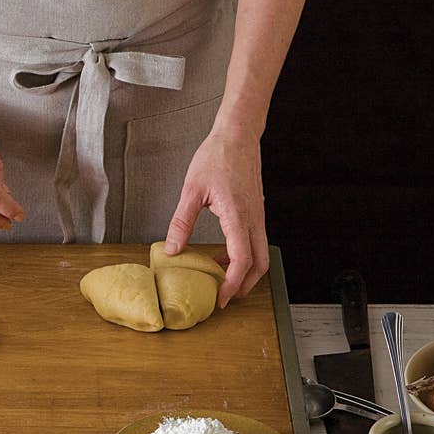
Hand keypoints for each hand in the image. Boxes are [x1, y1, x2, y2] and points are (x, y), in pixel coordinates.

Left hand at [164, 125, 269, 307]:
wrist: (238, 135)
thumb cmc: (216, 157)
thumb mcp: (192, 190)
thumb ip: (181, 223)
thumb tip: (172, 251)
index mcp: (238, 216)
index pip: (242, 260)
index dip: (232, 284)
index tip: (219, 297)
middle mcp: (254, 219)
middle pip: (261, 264)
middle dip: (245, 285)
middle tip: (224, 297)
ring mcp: (258, 216)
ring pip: (261, 254)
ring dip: (246, 271)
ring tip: (221, 279)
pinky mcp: (256, 212)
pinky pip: (256, 241)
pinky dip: (244, 255)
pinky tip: (222, 255)